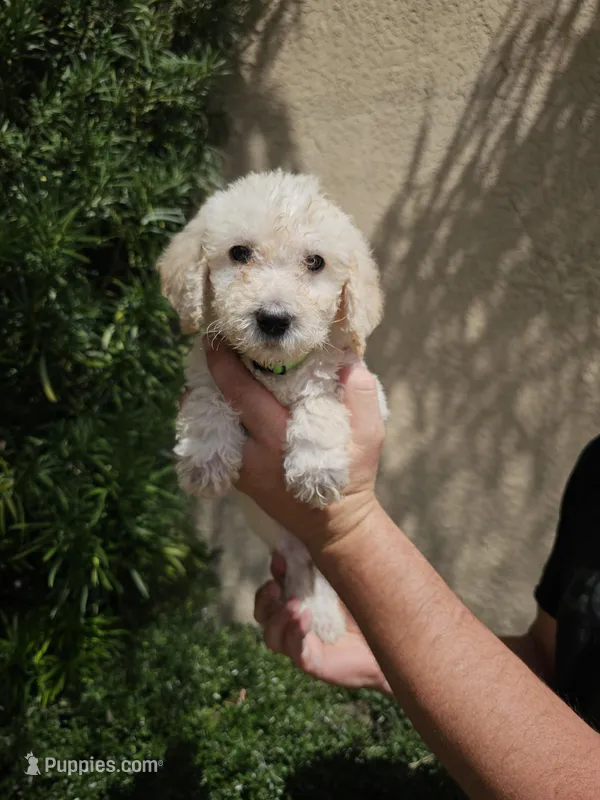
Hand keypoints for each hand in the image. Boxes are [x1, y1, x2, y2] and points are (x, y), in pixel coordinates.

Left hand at [204, 338, 384, 556]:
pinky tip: (223, 403)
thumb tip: (348, 357)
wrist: (334, 526)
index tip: (216, 338)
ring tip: (211, 372)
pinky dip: (214, 419)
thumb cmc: (352, 477)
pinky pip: (215, 442)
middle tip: (211, 346)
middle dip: (208, 374)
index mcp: (278, 435)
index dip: (223, 362)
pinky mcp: (238, 478)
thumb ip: (360, 395)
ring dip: (206, 397)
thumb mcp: (369, 436)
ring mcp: (240, 467)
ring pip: (209, 424)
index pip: (240, 391)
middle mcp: (251, 451)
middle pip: (215, 405)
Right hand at [255, 552, 391, 694]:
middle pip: (263, 615)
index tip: (280, 559)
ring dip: (278, 618)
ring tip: (295, 605)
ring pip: (272, 637)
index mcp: (297, 601)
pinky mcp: (312, 662)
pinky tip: (306, 619)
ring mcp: (301, 645)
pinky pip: (295, 651)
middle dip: (264, 599)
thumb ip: (316, 566)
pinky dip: (295, 634)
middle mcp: (293, 624)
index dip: (273, 574)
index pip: (272, 590)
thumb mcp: (339, 580)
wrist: (390, 637)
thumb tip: (295, 544)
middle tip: (275, 587)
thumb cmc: (365, 606)